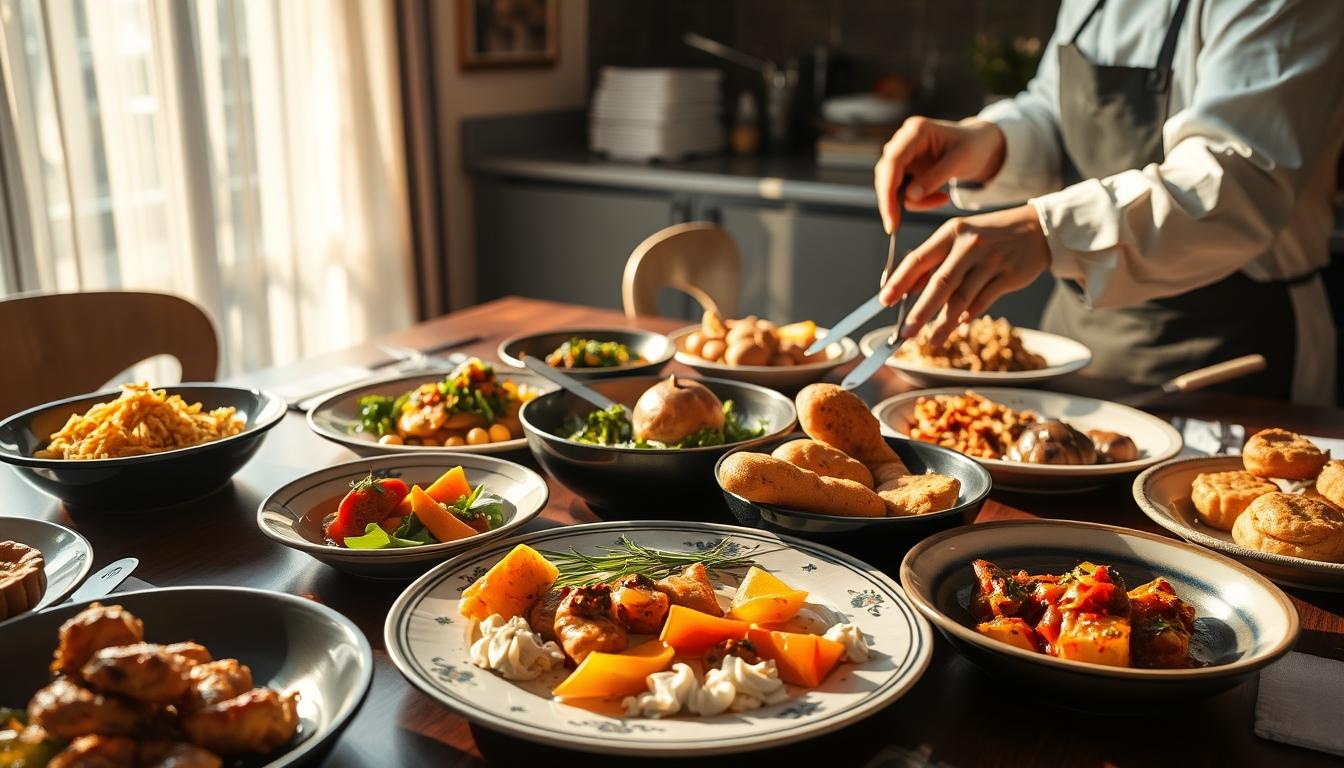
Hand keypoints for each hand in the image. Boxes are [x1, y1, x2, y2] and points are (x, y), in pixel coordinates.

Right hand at [874, 116, 1006, 233]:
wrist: (979, 145)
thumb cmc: (973, 147)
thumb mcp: (960, 162)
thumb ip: (934, 178)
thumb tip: (909, 198)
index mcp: (916, 130)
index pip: (893, 161)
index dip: (887, 190)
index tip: (890, 216)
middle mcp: (904, 140)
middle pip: (886, 174)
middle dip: (892, 201)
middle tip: (896, 226)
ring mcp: (903, 154)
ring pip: (891, 185)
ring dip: (913, 201)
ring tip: (941, 200)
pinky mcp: (905, 168)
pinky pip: (902, 190)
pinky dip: (918, 200)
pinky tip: (939, 197)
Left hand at [880, 204, 1049, 346]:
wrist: (1036, 229)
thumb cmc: (989, 236)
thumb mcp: (959, 239)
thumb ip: (935, 263)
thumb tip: (907, 292)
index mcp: (951, 233)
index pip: (918, 259)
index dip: (899, 282)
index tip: (885, 301)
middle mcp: (969, 245)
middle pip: (939, 284)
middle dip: (919, 312)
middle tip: (904, 332)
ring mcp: (991, 261)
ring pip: (962, 299)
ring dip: (943, 323)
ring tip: (930, 341)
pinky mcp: (1008, 276)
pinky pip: (983, 303)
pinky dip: (968, 317)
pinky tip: (958, 326)